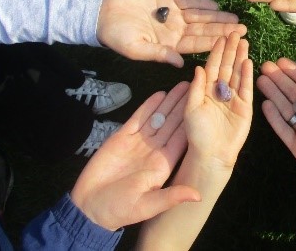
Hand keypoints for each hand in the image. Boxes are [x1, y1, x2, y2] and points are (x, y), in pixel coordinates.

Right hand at [70, 86, 199, 230]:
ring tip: (182, 85)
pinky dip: (148, 106)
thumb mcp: (147, 206)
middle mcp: (154, 151)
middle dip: (184, 106)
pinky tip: (159, 94)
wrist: (89, 207)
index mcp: (163, 165)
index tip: (205, 108)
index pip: (182, 140)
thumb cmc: (119, 210)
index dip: (193, 123)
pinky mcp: (122, 138)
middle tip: (198, 87)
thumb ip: (172, 197)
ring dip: (170, 102)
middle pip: (173, 124)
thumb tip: (199, 196)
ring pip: (158, 118)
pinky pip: (138, 118)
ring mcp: (138, 143)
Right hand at [96, 0, 247, 66]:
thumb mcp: (135, 49)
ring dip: (217, 16)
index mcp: (170, 45)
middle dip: (222, 29)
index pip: (197, 44)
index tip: (232, 42)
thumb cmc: (116, 36)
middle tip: (243, 29)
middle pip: (203, 30)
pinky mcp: (166, 0)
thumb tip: (179, 64)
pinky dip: (201, 2)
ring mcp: (172, 16)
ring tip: (235, 17)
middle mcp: (175, 31)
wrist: (102, 15)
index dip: (215, 42)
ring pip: (200, 16)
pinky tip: (216, 3)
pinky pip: (187, 1)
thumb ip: (158, 54)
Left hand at [183, 32, 252, 166]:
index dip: (217, 52)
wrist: (211, 154)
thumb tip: (199, 68)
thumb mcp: (190, 109)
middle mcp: (220, 91)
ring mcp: (234, 98)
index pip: (213, 66)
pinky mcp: (245, 106)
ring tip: (244, 41)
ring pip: (238, 73)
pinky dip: (248, 75)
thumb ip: (196, 88)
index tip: (221, 37)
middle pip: (227, 66)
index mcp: (206, 90)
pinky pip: (246, 87)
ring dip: (240, 57)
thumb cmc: (197, 134)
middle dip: (231, 49)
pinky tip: (248, 61)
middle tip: (236, 32)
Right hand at [257, 58, 295, 190]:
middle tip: (265, 65)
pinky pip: (284, 130)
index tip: (281, 60)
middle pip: (292, 94)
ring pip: (285, 109)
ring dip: (273, 94)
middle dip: (279, 80)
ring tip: (261, 80)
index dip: (294, 72)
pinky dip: (275, 118)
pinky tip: (266, 104)